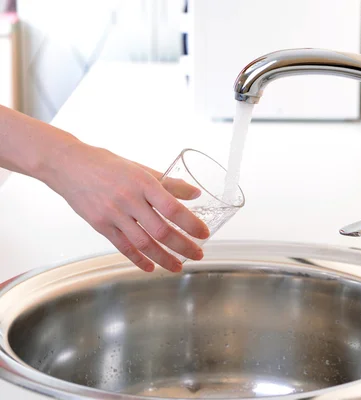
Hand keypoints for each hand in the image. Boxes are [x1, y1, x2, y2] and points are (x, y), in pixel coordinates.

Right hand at [42, 143, 209, 271]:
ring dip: (164, 258)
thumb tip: (195, 194)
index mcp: (143, 183)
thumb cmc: (109, 165)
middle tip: (198, 254)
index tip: (204, 234)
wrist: (69, 165)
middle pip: (161, 230)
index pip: (173, 208)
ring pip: (144, 243)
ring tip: (178, 266)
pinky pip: (123, 247)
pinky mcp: (100, 225)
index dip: (190, 224)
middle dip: (183, 246)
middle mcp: (129, 199)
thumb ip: (168, 183)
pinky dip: (138, 260)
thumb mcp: (141, 169)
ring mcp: (113, 214)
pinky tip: (151, 267)